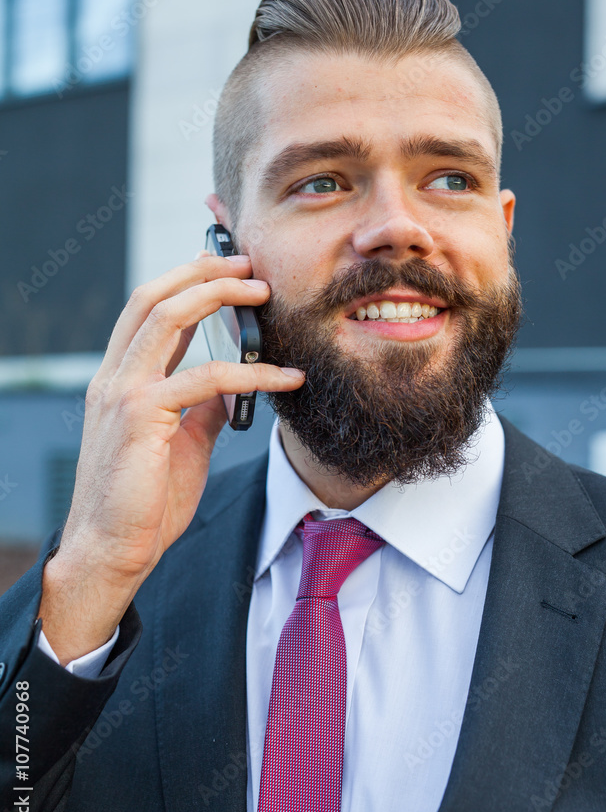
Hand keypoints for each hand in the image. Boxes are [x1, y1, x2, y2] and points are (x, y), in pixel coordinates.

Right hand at [39, 254, 303, 663]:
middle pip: (153, 297)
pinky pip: (204, 379)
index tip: (221, 263)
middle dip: (202, 272)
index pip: (149, 311)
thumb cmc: (144, 501)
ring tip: (262, 292)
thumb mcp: (182, 443)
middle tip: (248, 264)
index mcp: (121, 379)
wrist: (113, 548)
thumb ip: (202, 410)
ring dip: (218, 296)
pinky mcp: (140, 418)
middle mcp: (115, 377)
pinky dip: (251, 372)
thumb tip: (233, 388)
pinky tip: (286, 376)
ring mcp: (123, 393)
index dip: (186, 280)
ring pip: (166, 317)